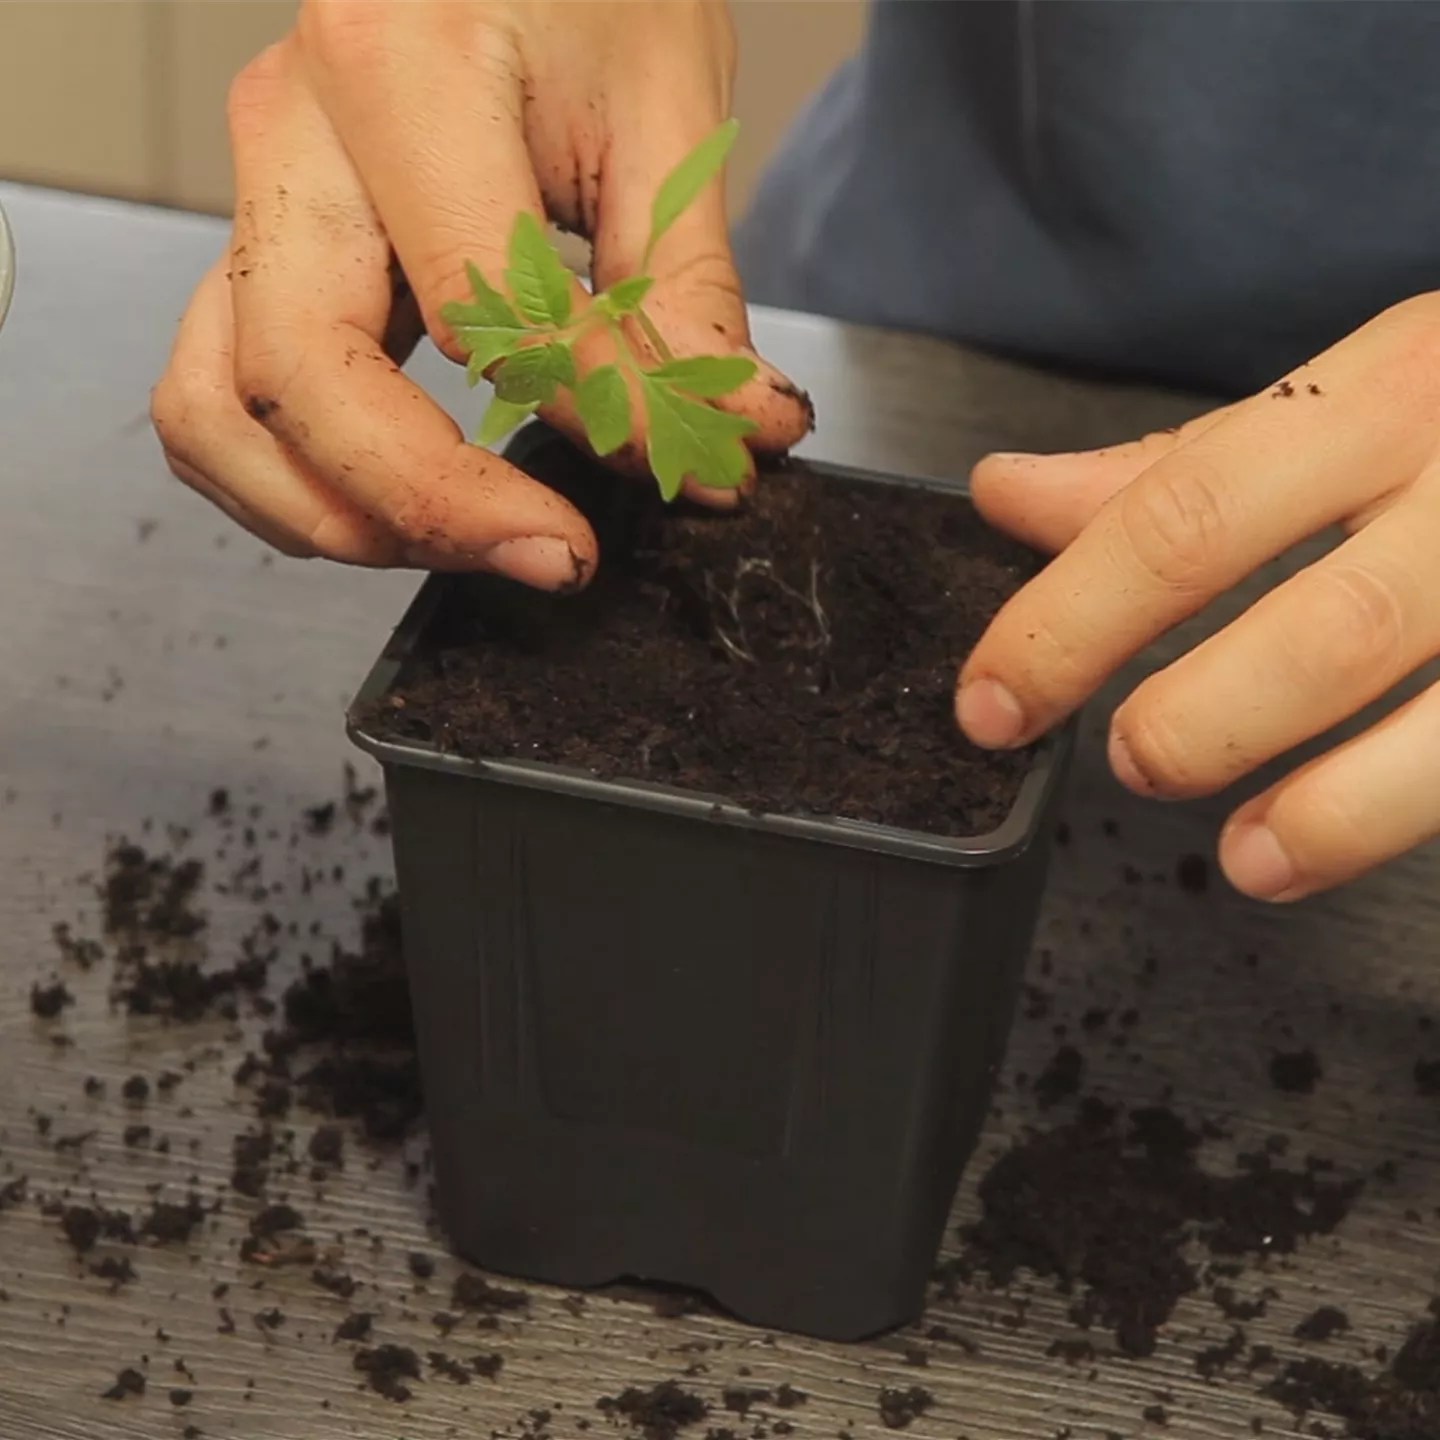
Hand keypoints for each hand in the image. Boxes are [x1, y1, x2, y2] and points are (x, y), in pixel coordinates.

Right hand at [150, 0, 809, 586]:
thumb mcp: (668, 110)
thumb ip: (689, 294)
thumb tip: (731, 436)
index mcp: (396, 68)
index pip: (482, 307)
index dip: (593, 413)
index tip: (686, 465)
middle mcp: (293, 134)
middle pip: (304, 381)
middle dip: (433, 505)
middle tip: (559, 556)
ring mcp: (261, 193)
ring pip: (219, 409)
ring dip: (334, 513)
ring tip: (469, 541)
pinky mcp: (264, 242)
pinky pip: (219, 394)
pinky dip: (292, 477)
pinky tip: (395, 500)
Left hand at [956, 293, 1439, 900]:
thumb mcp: (1339, 397)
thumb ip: (1177, 466)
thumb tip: (1010, 496)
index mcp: (1384, 397)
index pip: (1184, 515)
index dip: (1069, 623)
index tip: (993, 700)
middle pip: (1327, 630)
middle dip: (1202, 721)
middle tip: (1131, 759)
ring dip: (1331, 809)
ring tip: (1245, 852)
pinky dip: (1409, 813)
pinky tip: (1344, 853)